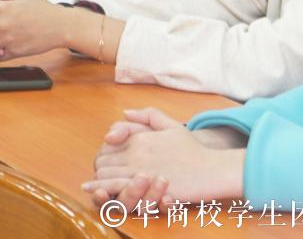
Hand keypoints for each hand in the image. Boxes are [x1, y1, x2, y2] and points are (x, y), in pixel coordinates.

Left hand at [85, 116, 244, 209]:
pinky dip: (103, 189)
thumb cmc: (192, 150)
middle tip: (101, 174)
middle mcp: (137, 151)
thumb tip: (126, 111)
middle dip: (100, 166)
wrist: (209, 170)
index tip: (106, 160)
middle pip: (103, 159)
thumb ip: (149, 116)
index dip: (104, 152)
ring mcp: (140, 169)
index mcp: (141, 137)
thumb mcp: (172, 126)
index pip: (109, 144)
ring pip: (105, 173)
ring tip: (94, 185)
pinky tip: (95, 191)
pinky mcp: (144, 187)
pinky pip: (115, 187)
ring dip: (99, 180)